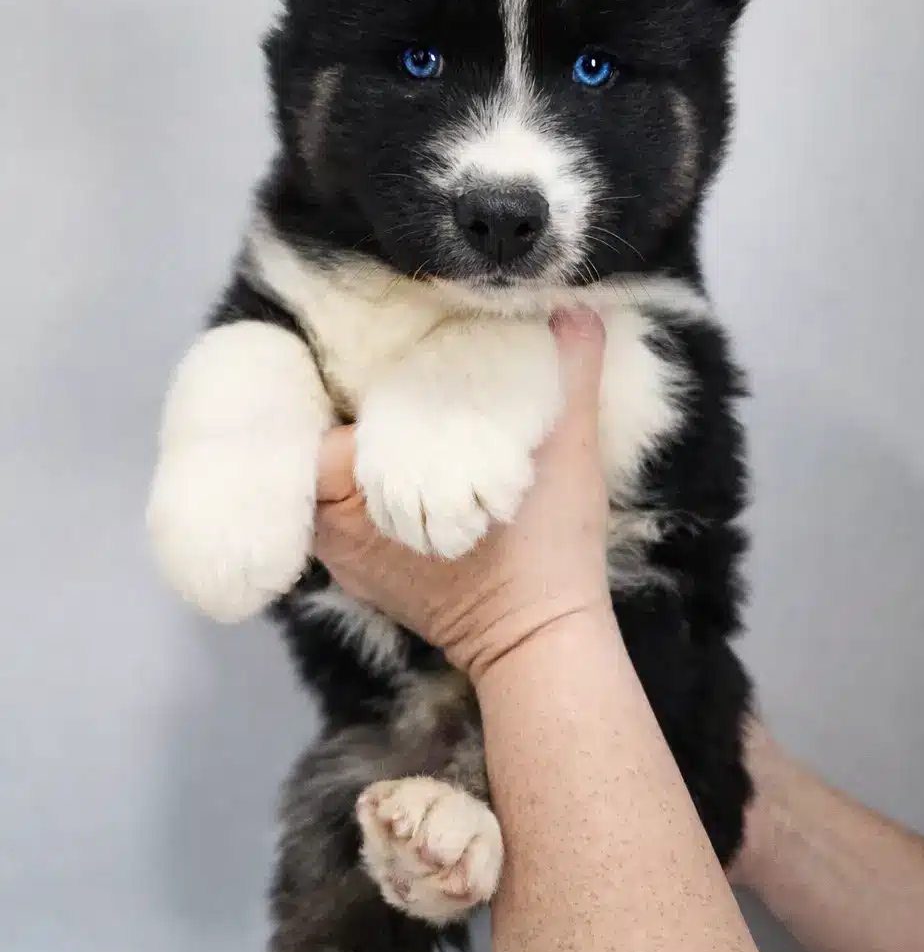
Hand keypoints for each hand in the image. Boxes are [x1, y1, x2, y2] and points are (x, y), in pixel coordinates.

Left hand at [315, 309, 610, 684]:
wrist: (546, 644)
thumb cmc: (548, 551)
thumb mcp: (567, 450)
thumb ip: (569, 373)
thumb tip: (575, 307)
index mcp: (360, 495)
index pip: (323, 422)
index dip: (349, 383)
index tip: (391, 366)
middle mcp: (339, 534)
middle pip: (319, 450)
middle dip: (353, 415)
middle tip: (395, 378)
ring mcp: (351, 562)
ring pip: (332, 486)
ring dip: (360, 454)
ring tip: (399, 414)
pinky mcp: (369, 580)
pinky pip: (348, 517)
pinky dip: (367, 491)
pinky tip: (405, 464)